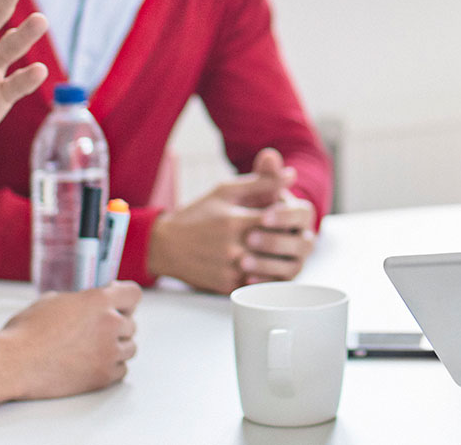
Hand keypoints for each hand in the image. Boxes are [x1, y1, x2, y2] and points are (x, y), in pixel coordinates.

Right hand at [0, 281, 141, 400]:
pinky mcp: (104, 376)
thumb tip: (89, 303)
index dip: (124, 299)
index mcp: (98, 300)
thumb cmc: (25, 332)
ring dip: (116, 347)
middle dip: (117, 325)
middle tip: (96, 330)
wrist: (12, 364)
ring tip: (94, 348)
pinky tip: (93, 363)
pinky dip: (111, 367)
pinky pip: (121, 370)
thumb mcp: (53, 301)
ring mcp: (109, 352)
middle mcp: (110, 324)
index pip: (133, 294)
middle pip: (131, 323)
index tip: (117, 303)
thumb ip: (80, 301)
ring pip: (130, 348)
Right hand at [150, 149, 308, 292]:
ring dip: (282, 258)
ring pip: (272, 268)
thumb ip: (261, 182)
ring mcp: (231, 270)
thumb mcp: (226, 192)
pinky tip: (269, 263)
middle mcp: (233, 249)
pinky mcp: (228, 286)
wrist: (166, 245)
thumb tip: (292, 174)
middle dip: (288, 238)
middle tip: (294, 233)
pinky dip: (268, 274)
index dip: (289, 216)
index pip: (277, 220)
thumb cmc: (198, 214)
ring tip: (284, 249)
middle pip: (277, 246)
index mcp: (234, 222)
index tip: (290, 214)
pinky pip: (259, 283)